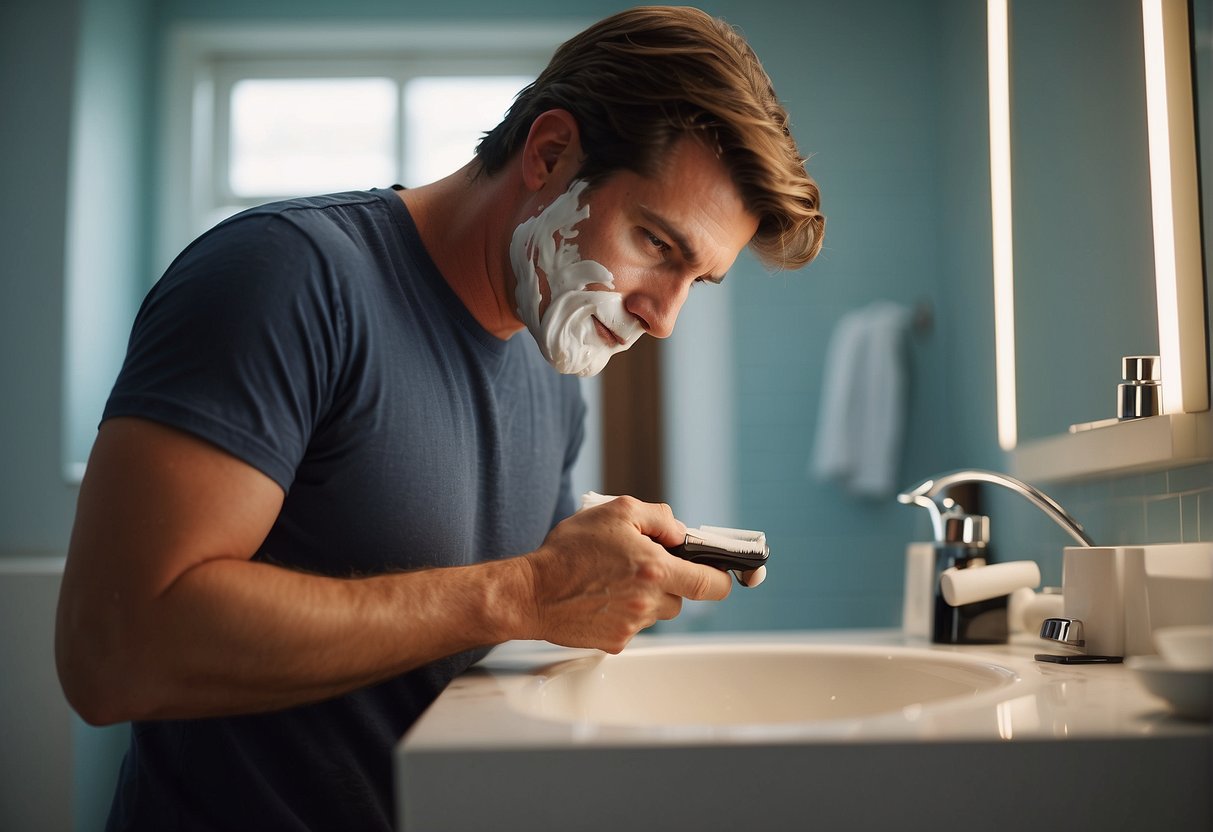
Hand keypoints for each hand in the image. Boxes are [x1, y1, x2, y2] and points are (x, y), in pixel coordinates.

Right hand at [518, 496, 731, 652]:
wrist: (531, 593)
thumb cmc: (569, 551)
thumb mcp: (616, 512)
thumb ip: (659, 517)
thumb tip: (681, 533)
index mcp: (654, 569)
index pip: (712, 585)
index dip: (720, 577)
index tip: (717, 571)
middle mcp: (648, 602)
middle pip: (684, 597)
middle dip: (672, 580)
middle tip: (644, 565)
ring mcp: (633, 626)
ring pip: (658, 611)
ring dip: (648, 596)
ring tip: (615, 579)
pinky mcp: (616, 643)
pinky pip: (635, 625)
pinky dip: (625, 612)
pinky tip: (603, 597)